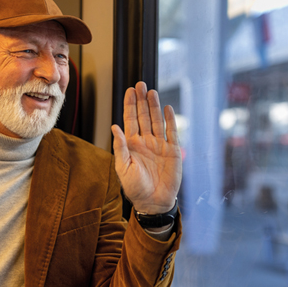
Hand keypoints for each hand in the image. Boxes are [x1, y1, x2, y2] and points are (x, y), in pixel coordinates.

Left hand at [111, 81, 181, 213]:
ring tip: (152, 92)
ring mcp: (160, 145)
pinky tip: (167, 108)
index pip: (131, 119)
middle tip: (141, 84)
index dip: (130, 104)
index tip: (130, 90)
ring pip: (157, 121)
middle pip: (144, 116)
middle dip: (142, 100)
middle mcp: (146, 141)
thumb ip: (120, 147)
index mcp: (132, 144)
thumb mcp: (123, 168)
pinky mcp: (172, 151)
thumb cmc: (135, 188)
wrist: (153, 202)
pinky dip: (170, 120)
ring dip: (155, 106)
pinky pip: (172, 132)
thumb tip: (114, 127)